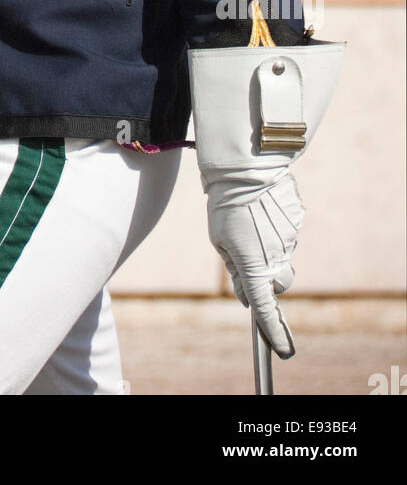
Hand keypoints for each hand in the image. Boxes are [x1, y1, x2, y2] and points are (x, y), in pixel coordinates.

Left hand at [205, 167, 303, 357]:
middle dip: (268, 276)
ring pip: (283, 252)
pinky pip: (288, 230)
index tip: (283, 351)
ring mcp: (290, 238)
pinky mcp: (298, 220)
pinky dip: (277, 224)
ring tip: (250, 217)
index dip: (274, 331)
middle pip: (278, 281)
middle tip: (248, 253)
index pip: (265, 307)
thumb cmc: (224, 205)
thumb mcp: (220, 240)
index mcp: (253, 265)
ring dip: (269, 243)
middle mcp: (276, 256)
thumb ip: (235, 269)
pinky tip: (262, 206)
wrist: (244, 167)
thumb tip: (245, 294)